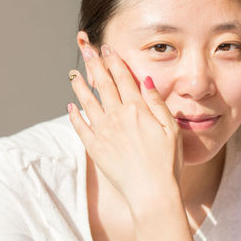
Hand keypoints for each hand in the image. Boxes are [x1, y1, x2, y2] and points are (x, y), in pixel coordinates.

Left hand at [67, 44, 182, 205]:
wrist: (151, 193)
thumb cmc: (167, 162)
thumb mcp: (170, 128)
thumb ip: (156, 103)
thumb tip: (145, 80)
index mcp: (136, 109)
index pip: (122, 77)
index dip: (113, 60)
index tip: (106, 47)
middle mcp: (117, 116)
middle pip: (103, 84)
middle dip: (93, 63)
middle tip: (85, 47)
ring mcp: (103, 132)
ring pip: (87, 102)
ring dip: (79, 85)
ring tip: (72, 73)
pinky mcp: (94, 148)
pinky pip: (80, 127)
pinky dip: (74, 115)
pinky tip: (69, 106)